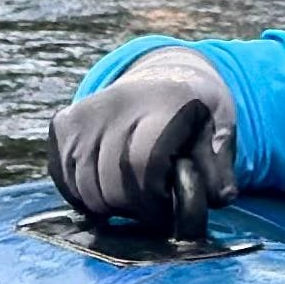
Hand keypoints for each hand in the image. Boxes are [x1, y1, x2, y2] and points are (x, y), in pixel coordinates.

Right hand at [49, 49, 237, 240]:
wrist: (163, 74)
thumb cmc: (196, 110)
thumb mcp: (222, 126)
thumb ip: (220, 163)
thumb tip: (220, 197)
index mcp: (162, 101)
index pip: (142, 162)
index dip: (152, 199)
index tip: (164, 209)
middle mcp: (116, 103)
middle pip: (110, 181)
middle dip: (132, 207)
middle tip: (150, 206)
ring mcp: (85, 113)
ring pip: (84, 186)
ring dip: (108, 205)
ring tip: (132, 194)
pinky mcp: (62, 124)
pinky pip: (64, 179)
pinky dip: (83, 195)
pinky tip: (107, 186)